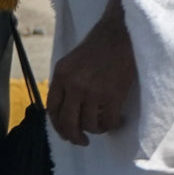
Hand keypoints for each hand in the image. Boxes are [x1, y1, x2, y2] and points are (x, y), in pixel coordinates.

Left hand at [48, 5, 136, 145]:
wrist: (120, 33)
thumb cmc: (98, 46)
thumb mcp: (71, 62)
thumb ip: (66, 84)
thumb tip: (66, 111)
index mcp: (61, 76)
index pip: (53, 110)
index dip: (58, 126)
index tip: (66, 132)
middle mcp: (73, 85)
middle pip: (68, 123)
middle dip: (73, 137)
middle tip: (81, 141)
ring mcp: (93, 91)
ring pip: (89, 125)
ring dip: (96, 130)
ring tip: (103, 124)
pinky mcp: (112, 95)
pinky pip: (108, 122)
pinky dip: (112, 126)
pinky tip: (116, 121)